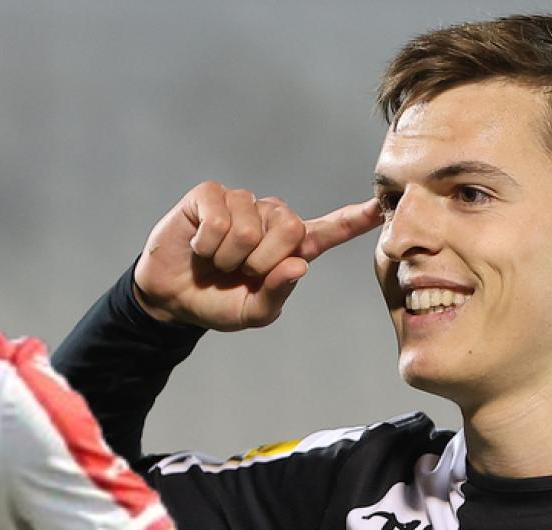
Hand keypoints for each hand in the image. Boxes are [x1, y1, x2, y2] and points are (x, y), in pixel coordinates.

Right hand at [134, 181, 382, 330]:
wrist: (171, 298)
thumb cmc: (216, 302)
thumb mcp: (251, 313)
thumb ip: (276, 295)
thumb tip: (298, 265)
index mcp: (288, 247)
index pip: (329, 229)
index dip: (354, 219)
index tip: (380, 207)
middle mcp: (268, 218)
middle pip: (290, 227)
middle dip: (261, 261)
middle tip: (238, 272)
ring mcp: (240, 202)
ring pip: (250, 225)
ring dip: (228, 255)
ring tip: (215, 261)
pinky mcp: (209, 195)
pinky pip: (220, 217)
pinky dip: (207, 243)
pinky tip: (198, 246)